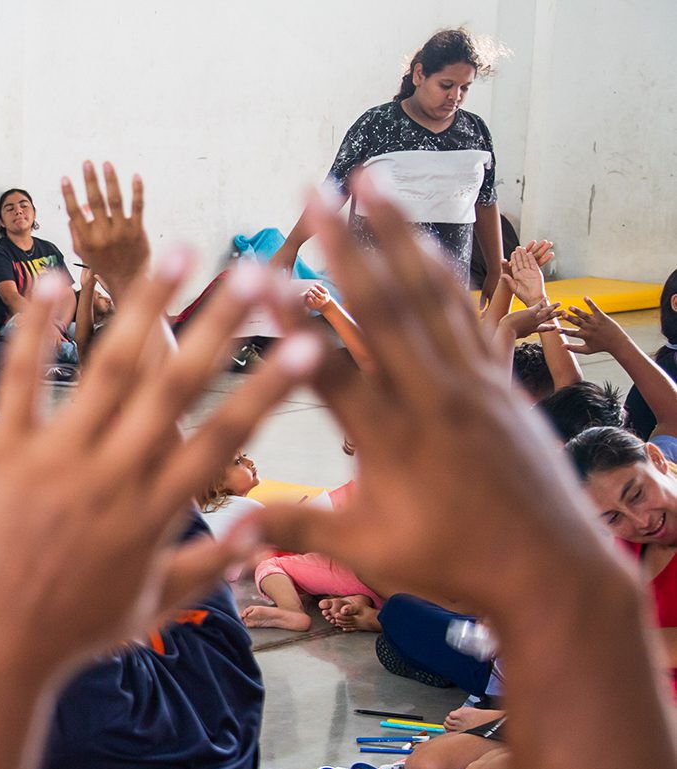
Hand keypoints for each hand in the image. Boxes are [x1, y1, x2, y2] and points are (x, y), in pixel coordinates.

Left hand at [0, 251, 321, 682]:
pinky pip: (21, 381)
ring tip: (179, 252)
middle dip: (219, 326)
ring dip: (144, 307)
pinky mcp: (0, 457)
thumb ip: (209, 567)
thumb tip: (262, 532)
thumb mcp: (149, 610)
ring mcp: (54, 464)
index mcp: (153, 516)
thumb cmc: (66, 638)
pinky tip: (53, 280)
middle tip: (256, 271)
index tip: (311, 344)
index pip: (224, 439)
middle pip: (175, 388)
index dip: (269, 388)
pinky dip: (36, 330)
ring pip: (108, 370)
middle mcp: (111, 480)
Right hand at [61, 161, 148, 294]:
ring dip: (111, 181)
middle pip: (95, 202)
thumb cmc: (104, 265)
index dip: (69, 194)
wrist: (129, 281)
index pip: (74, 213)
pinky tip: (135, 177)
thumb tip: (78, 206)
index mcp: (87, 240)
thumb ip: (77, 230)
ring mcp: (121, 232)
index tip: (65, 178)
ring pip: (115, 201)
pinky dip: (137, 191)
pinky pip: (137, 207)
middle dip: (90, 180)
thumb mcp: (84, 252)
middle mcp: (103, 235)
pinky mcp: (137, 231)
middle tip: (87, 163)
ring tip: (107, 164)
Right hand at [257, 177, 626, 618]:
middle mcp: (434, 399)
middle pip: (385, 308)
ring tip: (373, 180)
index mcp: (392, 442)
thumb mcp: (367, 555)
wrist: (553, 572)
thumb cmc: (456, 568)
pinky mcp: (500, 381)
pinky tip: (427, 241)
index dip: (294, 322)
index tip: (263, 273)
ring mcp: (473, 383)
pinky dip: (445, 270)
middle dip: (347, 243)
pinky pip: (470, 313)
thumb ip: (299, 528)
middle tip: (316, 190)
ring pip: (432, 293)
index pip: (331, 370)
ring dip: (401, 231)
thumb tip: (229, 528)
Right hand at [559, 297, 632, 356]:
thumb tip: (562, 346)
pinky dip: (590, 303)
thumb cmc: (601, 347)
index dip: (564, 331)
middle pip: (578, 322)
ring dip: (577, 311)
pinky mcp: (602, 317)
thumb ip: (574, 348)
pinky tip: (585, 297)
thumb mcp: (587, 350)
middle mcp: (590, 329)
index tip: (557, 329)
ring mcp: (596, 322)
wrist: (617, 343)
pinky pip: (595, 309)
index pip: (572, 333)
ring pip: (585, 315)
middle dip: (570, 318)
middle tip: (562, 314)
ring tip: (570, 307)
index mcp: (585, 336)